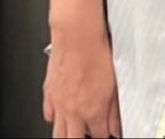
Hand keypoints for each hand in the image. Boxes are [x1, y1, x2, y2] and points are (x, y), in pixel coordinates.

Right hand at [42, 23, 122, 137]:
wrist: (76, 36)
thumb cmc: (96, 53)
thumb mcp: (114, 84)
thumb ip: (114, 111)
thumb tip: (116, 126)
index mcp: (93, 111)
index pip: (99, 136)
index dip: (104, 136)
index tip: (106, 133)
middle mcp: (73, 111)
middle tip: (89, 134)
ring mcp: (58, 104)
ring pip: (58, 133)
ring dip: (68, 134)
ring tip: (76, 130)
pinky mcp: (48, 93)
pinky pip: (48, 115)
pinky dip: (55, 119)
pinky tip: (62, 115)